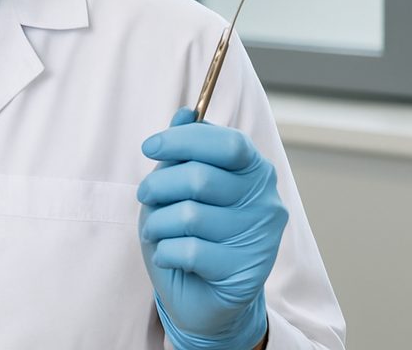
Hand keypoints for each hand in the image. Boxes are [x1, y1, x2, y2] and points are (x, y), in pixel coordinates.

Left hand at [137, 108, 285, 349]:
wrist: (202, 297)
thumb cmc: (190, 234)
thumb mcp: (179, 187)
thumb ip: (185, 151)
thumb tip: (184, 113)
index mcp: (254, 171)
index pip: (227, 144)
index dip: (184, 140)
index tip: (150, 147)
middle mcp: (265, 201)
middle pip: (200, 177)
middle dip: (159, 185)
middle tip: (145, 196)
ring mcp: (260, 238)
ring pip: (190, 216)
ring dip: (158, 222)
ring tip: (157, 230)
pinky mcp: (246, 272)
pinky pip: (191, 250)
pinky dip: (166, 250)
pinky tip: (168, 254)